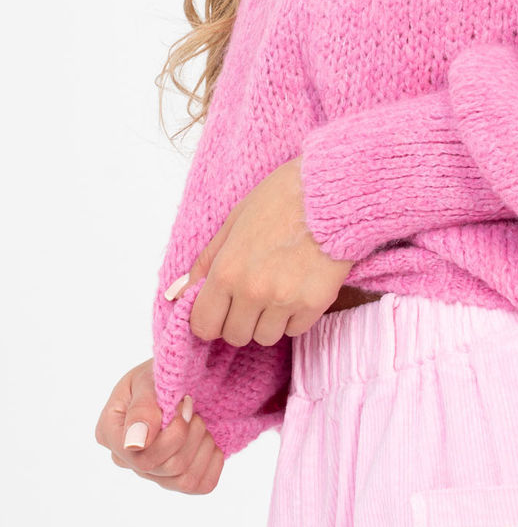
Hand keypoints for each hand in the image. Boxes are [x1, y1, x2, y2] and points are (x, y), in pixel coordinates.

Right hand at [94, 358, 224, 495]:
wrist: (181, 378)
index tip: (187, 402)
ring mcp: (153, 474)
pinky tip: (209, 438)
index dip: (174, 432)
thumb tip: (134, 444)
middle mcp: (128, 460)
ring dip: (203, 444)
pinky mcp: (178, 480)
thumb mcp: (147, 379)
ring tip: (200, 421)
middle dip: (192, 433)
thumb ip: (141, 409)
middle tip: (194, 407)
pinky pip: (202, 485)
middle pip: (168, 467)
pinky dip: (213, 460)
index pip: (141, 456)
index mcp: (111, 434)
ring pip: (185, 479)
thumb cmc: (159, 376)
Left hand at [177, 155, 352, 347]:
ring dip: (268, 320)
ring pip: (266, 336)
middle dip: (240, 319)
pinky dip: (295, 316)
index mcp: (227, 270)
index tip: (221, 308)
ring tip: (279, 288)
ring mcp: (285, 300)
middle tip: (253, 293)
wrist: (333, 189)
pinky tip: (300, 288)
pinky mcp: (316, 303)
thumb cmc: (283, 197)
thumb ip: (205, 262)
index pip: (204, 325)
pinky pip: (296, 329)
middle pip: (235, 335)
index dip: (210, 319)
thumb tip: (176, 294)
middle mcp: (253, 291)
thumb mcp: (235, 220)